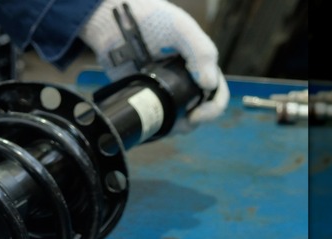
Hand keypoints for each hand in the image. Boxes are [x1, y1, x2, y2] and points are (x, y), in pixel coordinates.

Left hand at [80, 0, 228, 124]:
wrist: (115, 23)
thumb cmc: (152, 19)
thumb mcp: (181, 29)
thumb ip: (200, 52)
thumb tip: (209, 84)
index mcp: (200, 64)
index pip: (216, 92)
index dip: (212, 108)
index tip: (197, 115)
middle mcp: (186, 79)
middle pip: (199, 109)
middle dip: (194, 121)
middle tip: (180, 124)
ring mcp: (164, 89)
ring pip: (178, 117)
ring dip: (176, 126)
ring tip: (166, 126)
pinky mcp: (145, 95)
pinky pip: (156, 116)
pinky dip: (158, 124)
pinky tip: (152, 125)